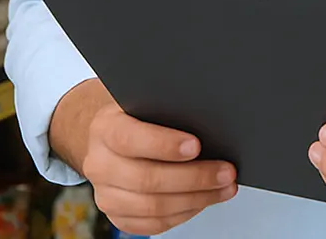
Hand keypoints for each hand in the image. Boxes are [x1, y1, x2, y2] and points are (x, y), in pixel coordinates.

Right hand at [79, 99, 236, 235]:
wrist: (110, 137)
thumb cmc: (137, 115)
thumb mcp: (145, 100)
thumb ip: (166, 107)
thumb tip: (207, 117)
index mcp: (105, 128)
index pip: (130, 138)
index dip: (164, 144)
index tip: (196, 145)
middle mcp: (100, 164)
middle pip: (147, 179)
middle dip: (194, 177)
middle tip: (226, 171)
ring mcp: (106, 194)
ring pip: (153, 206)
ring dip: (196, 199)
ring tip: (224, 187)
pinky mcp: (117, 216)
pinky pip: (153, 224)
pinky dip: (184, 213)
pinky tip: (203, 200)